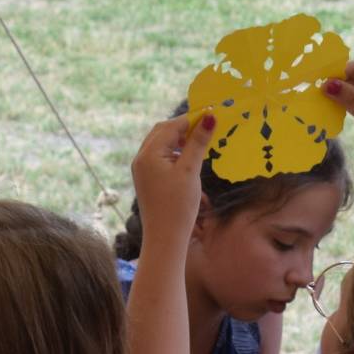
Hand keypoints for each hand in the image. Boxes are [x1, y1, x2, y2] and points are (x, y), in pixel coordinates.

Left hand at [130, 112, 216, 249]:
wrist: (164, 238)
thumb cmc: (178, 206)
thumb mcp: (190, 171)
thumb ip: (198, 143)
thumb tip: (209, 117)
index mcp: (149, 154)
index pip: (171, 126)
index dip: (192, 119)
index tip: (212, 114)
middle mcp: (141, 158)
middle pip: (162, 131)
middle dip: (184, 127)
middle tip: (206, 127)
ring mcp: (141, 169)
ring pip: (160, 143)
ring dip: (179, 139)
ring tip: (199, 143)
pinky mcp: (146, 179)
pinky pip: (159, 156)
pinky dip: (174, 152)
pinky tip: (188, 159)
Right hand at [321, 59, 353, 195]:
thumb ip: (351, 97)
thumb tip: (327, 84)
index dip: (349, 68)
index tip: (329, 74)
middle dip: (341, 81)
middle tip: (318, 85)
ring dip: (339, 93)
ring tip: (319, 94)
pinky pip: (352, 105)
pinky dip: (341, 105)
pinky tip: (326, 105)